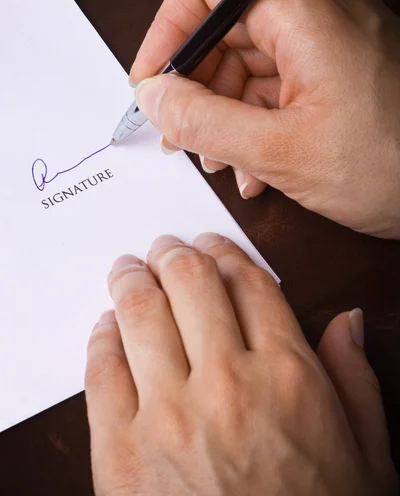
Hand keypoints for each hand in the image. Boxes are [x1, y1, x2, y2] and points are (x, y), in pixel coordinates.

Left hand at [85, 233, 396, 495]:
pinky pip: (102, 369)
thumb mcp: (366, 454)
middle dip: (172, 252)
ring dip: (131, 279)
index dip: (225, 251)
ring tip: (128, 269)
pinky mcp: (121, 452)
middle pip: (190, 280)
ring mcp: (168, 415)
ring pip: (140, 312)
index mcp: (288, 375)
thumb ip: (356, 377)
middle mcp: (227, 383)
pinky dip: (102, 336)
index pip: (247, 281)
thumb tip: (349, 319)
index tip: (210, 244)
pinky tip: (108, 326)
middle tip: (162, 247)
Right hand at [130, 0, 399, 238]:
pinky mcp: (339, 69)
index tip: (152, 84)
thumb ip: (204, 122)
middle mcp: (318, 13)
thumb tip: (154, 98)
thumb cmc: (394, 167)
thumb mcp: (282, 153)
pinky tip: (254, 165)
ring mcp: (331, 41)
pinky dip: (256, 120)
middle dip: (195, 86)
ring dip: (224, 113)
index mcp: (303, 14)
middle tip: (180, 134)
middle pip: (224, 28)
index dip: (166, 31)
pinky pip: (279, 83)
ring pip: (249, 62)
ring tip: (222, 161)